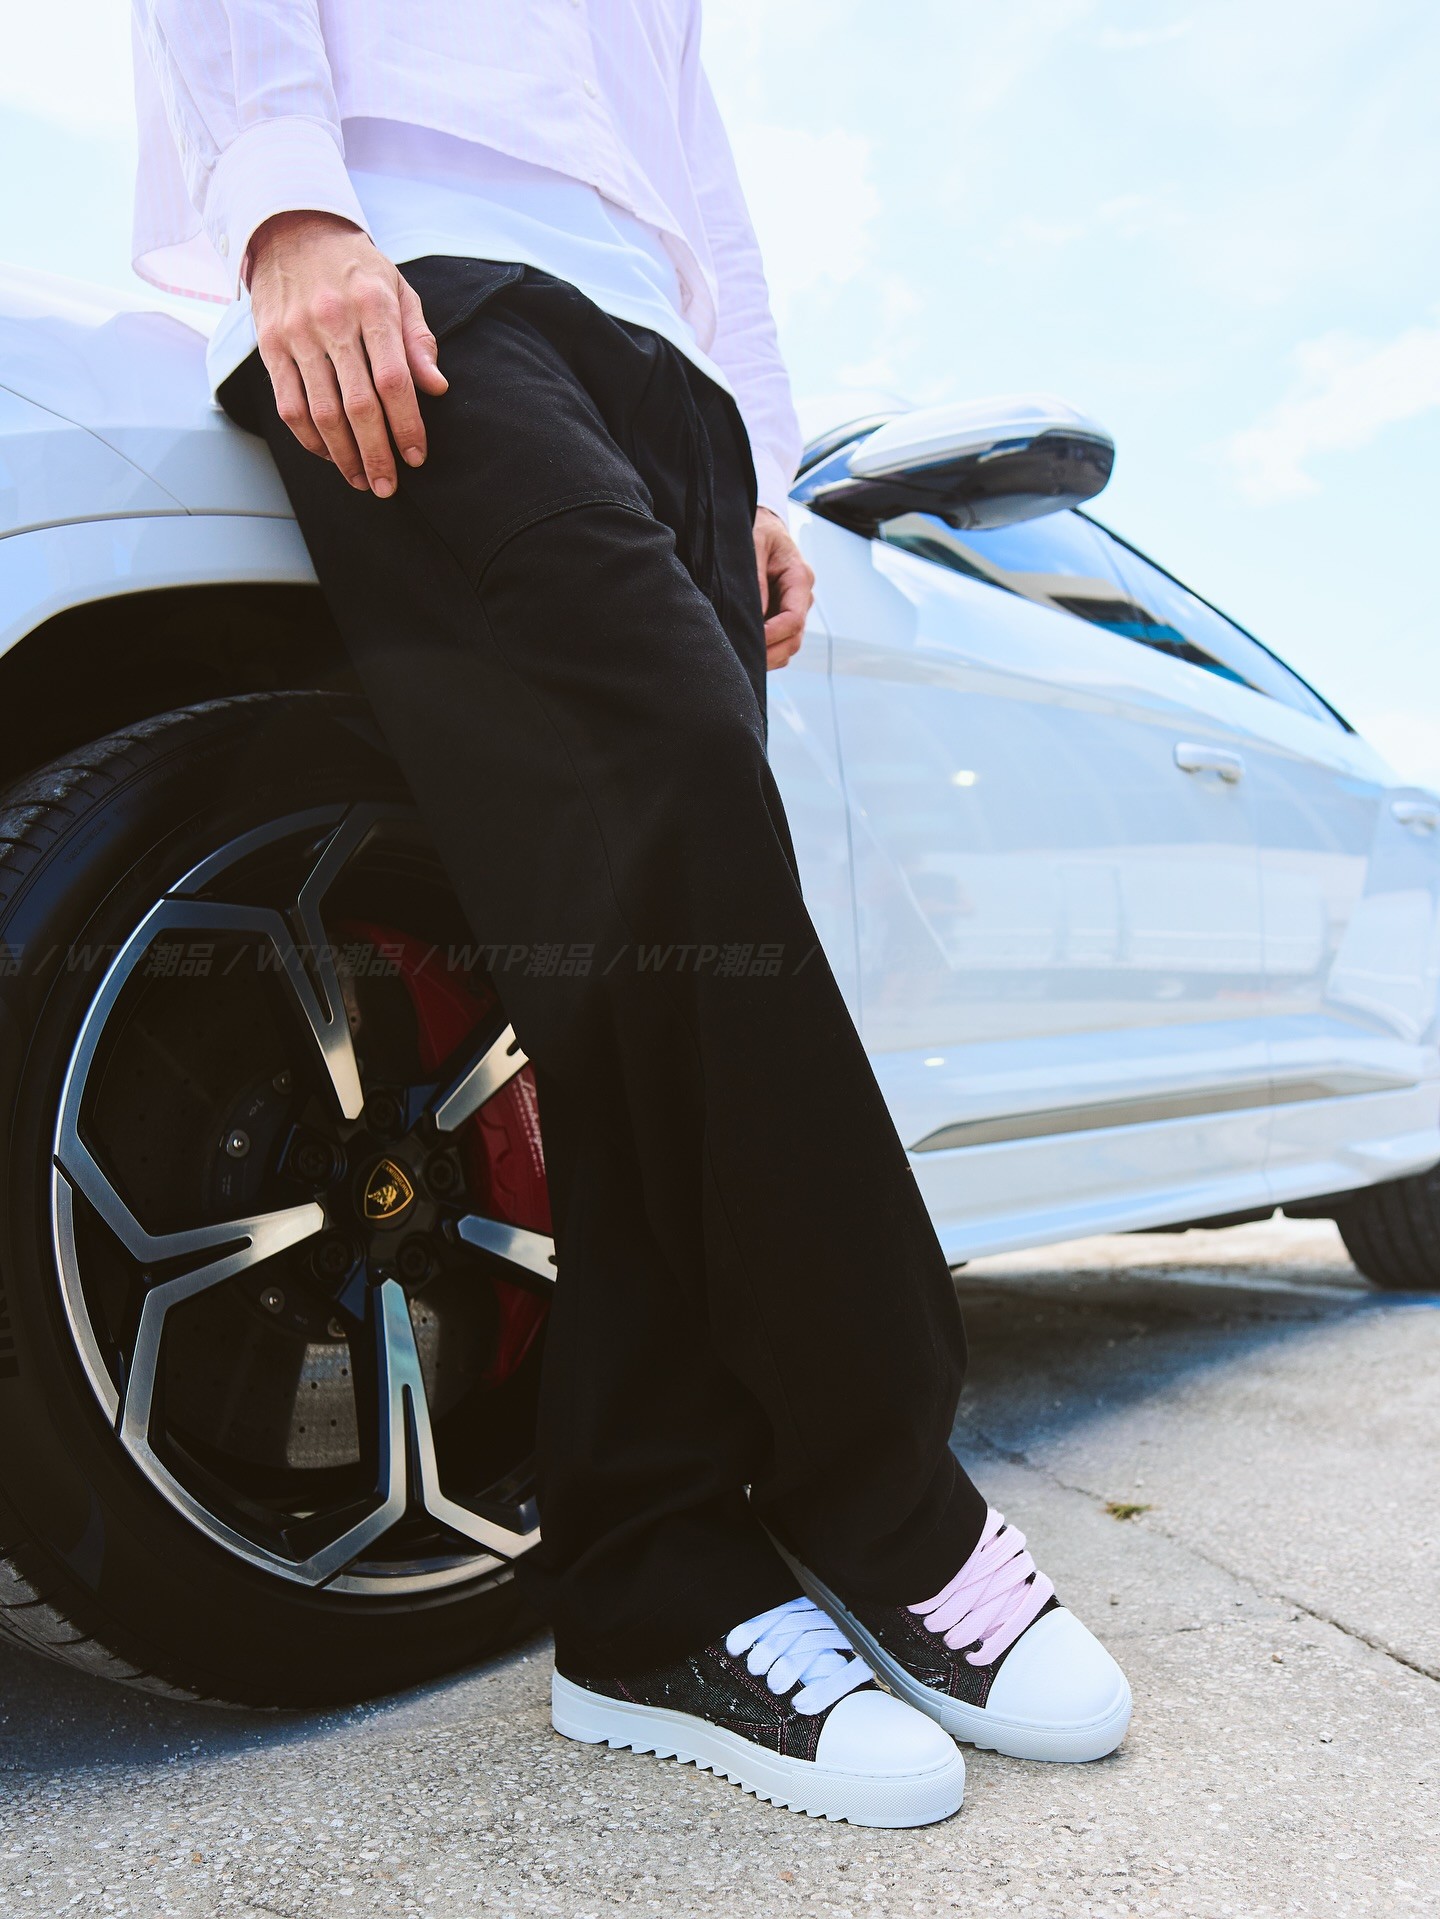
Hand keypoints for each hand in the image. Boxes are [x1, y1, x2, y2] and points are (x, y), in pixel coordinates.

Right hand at [247, 210, 447, 496]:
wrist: (291, 228)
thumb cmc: (355, 267)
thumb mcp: (398, 288)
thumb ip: (419, 339)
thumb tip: (437, 387)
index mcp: (373, 306)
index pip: (394, 380)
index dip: (407, 425)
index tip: (417, 457)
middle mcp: (333, 321)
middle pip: (358, 405)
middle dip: (377, 454)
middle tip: (389, 486)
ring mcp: (297, 334)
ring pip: (321, 413)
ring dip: (343, 456)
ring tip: (362, 480)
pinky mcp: (270, 346)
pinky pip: (289, 406)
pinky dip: (310, 440)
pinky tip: (330, 455)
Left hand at [754, 506, 813, 668]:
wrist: (764, 526)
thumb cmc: (758, 530)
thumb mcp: (754, 545)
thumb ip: (756, 580)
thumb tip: (754, 616)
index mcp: (799, 578)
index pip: (794, 619)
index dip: (772, 635)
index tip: (750, 641)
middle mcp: (802, 598)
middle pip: (794, 639)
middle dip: (769, 653)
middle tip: (740, 659)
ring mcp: (795, 609)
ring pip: (788, 647)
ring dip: (767, 658)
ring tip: (740, 659)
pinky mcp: (783, 617)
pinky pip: (779, 644)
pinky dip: (765, 653)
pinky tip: (743, 651)